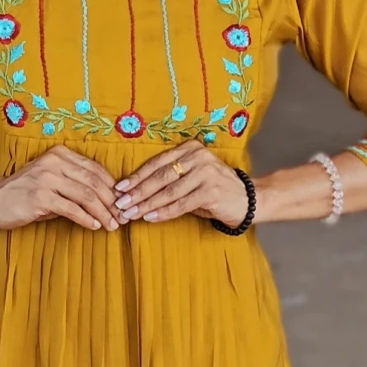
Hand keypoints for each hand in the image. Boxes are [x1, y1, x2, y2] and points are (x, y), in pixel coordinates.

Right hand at [0, 145, 120, 230]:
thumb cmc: (25, 192)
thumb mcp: (51, 180)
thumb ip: (75, 184)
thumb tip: (105, 200)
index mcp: (60, 154)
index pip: (95, 169)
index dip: (112, 187)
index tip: (122, 202)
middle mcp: (55, 162)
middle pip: (93, 182)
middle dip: (111, 202)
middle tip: (122, 217)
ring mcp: (47, 178)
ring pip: (86, 196)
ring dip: (102, 212)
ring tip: (112, 225)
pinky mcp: (41, 196)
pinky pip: (71, 209)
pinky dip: (86, 219)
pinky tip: (94, 226)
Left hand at [114, 140, 249, 227]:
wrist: (247, 200)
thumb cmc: (213, 190)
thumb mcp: (191, 179)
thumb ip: (168, 180)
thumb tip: (134, 192)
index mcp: (190, 149)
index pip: (157, 163)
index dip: (136, 177)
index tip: (119, 189)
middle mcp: (197, 157)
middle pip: (160, 177)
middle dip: (137, 192)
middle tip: (120, 204)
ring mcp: (205, 173)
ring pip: (168, 191)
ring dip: (146, 204)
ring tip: (131, 214)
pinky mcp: (211, 191)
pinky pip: (181, 204)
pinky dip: (163, 212)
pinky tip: (150, 218)